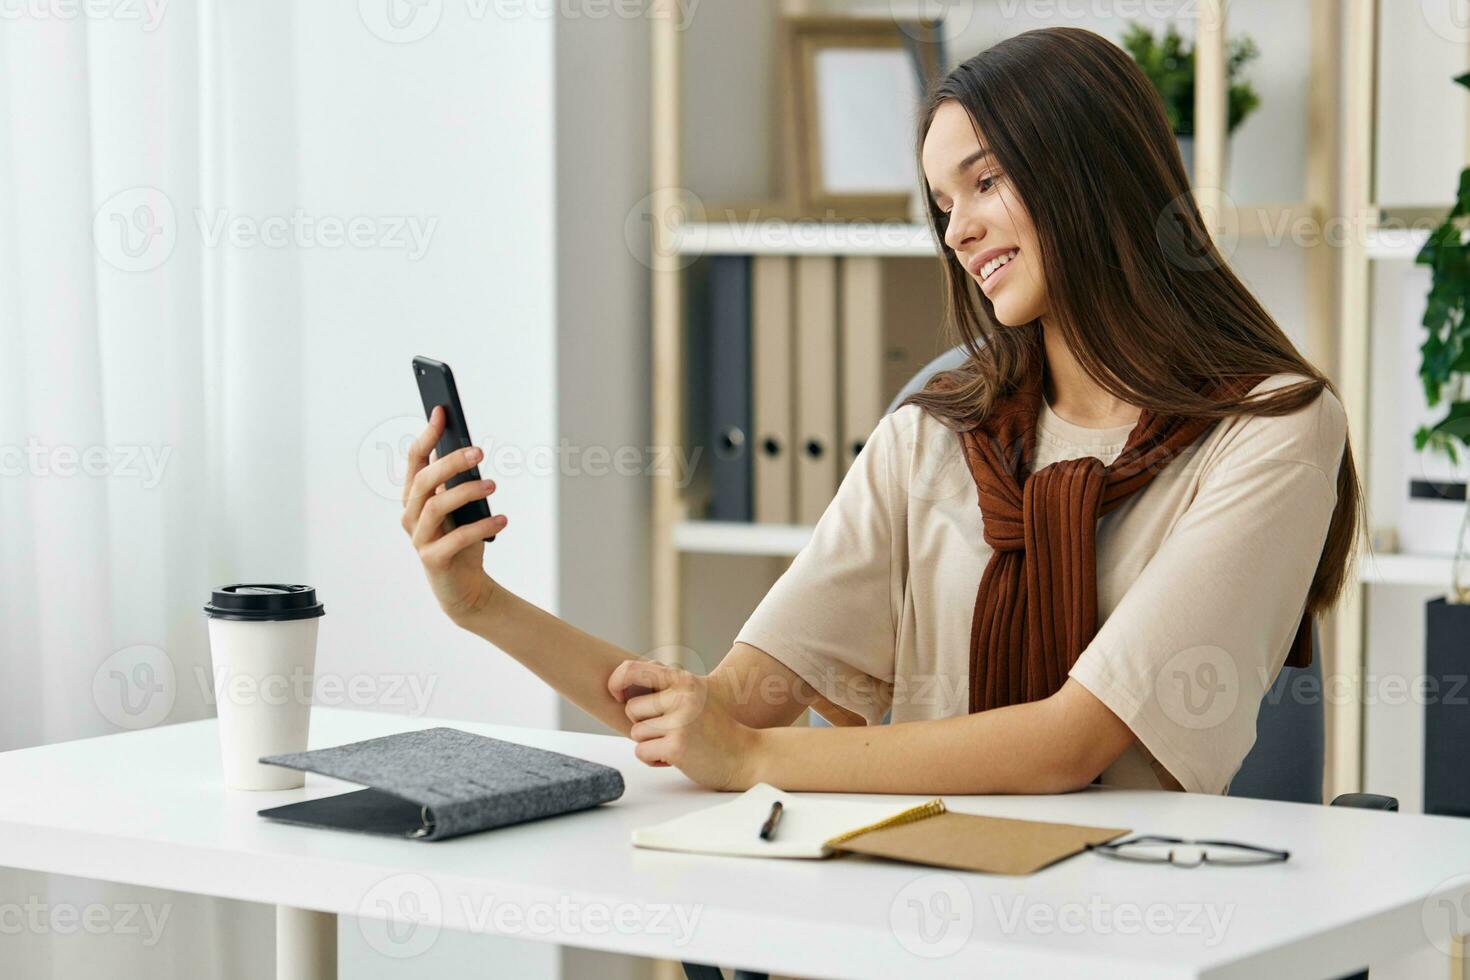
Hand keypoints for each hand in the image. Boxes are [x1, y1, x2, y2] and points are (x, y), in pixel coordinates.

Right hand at [401, 405, 507, 626]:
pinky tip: (502, 520)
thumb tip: (465, 449)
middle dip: (450, 462)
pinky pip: (455, 539)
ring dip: (465, 492)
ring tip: (493, 486)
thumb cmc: (461, 541)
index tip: (441, 412)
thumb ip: (454, 483)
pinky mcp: (433, 560)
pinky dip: (480, 527)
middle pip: (424, 481)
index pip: (415, 462)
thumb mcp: (459, 508)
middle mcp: (410, 516)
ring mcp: (419, 539)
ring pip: (435, 507)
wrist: (464, 589)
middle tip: (479, 452)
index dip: (427, 436)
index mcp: (414, 498)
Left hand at [609, 659, 762, 790]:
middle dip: (643, 724)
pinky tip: (676, 758)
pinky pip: (642, 752)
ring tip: (675, 744)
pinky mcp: (676, 746)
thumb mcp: (696, 696)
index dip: (617, 681)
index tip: (616, 694)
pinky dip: (654, 759)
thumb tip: (625, 680)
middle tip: (666, 732)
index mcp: (684, 680)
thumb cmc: (715, 728)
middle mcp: (682, 696)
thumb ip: (668, 687)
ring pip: (636, 733)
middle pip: (631, 709)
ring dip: (650, 743)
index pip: (633, 669)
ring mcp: (679, 721)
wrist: (746, 755)